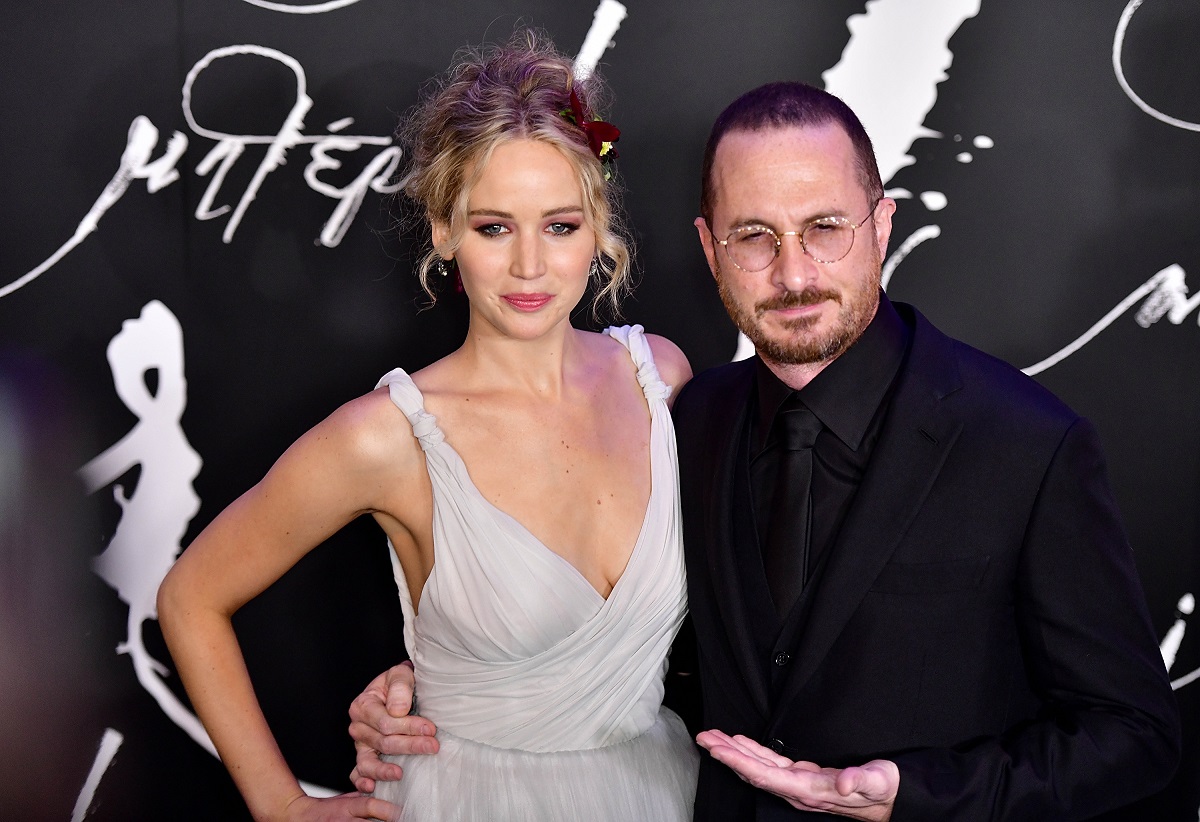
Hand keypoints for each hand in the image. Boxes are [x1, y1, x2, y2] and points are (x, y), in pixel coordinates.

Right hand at [283, 792, 399, 821]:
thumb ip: (362, 797)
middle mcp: (345, 820)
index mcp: (347, 807)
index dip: (386, 809)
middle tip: (403, 820)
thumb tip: (384, 793)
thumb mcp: (344, 800)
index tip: (400, 811)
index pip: (368, 805)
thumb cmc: (324, 810)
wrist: (299, 818)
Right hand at [347, 661, 439, 792]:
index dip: (408, 727)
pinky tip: (372, 788)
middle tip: (432, 746)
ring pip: (369, 762)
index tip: (430, 728)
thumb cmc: (399, 684)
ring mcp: (360, 744)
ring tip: (401, 773)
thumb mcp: (400, 675)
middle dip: (409, 745)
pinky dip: (363, 782)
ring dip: (385, 769)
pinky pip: (358, 772)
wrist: (398, 691)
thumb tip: (398, 710)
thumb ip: (399, 687)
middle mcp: (358, 726)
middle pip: (383, 742)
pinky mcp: (364, 757)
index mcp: (363, 705)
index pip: (386, 722)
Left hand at [696, 730, 897, 821]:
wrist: (892, 799)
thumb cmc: (885, 789)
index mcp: (810, 790)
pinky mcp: (803, 777)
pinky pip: (769, 764)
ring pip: (758, 767)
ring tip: (712, 737)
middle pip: (754, 771)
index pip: (766, 776)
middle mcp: (798, 790)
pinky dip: (751, 751)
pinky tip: (739, 742)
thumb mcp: (878, 782)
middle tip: (704, 737)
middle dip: (727, 754)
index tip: (718, 749)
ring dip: (734, 751)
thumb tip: (841, 781)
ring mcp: (798, 784)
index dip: (739, 762)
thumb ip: (859, 780)